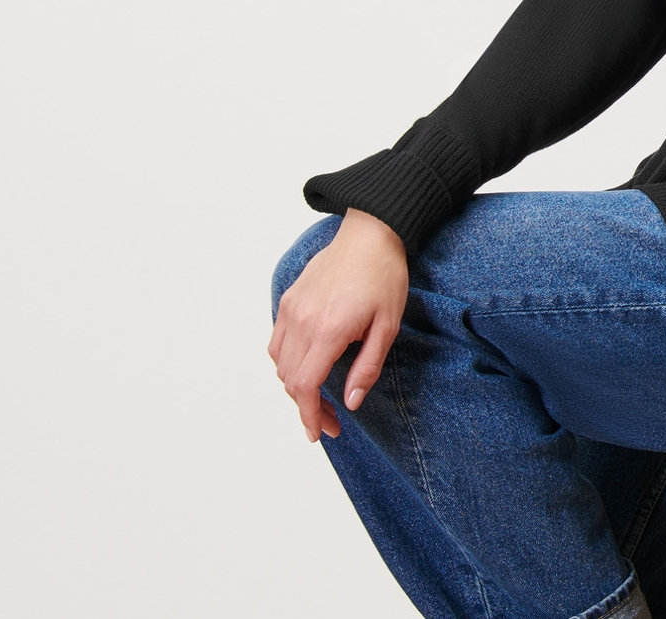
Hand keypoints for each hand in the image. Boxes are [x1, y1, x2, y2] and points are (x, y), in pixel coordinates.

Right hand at [268, 208, 408, 440]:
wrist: (370, 233)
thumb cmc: (385, 276)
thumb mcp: (388, 326)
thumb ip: (367, 368)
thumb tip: (350, 403)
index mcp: (328, 329)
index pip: (305, 386)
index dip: (310, 416)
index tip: (321, 433)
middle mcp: (302, 320)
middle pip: (290, 379)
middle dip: (307, 406)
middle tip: (331, 419)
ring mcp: (291, 309)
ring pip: (279, 363)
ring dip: (295, 385)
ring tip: (319, 395)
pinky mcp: (288, 299)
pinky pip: (277, 341)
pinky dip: (286, 361)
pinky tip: (308, 365)